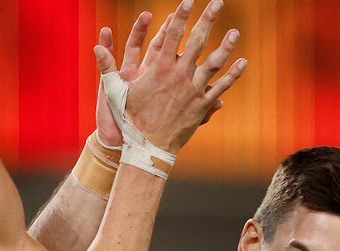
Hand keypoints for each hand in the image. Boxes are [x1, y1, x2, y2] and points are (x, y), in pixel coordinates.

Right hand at [95, 0, 245, 154]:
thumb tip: (96, 46)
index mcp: (159, 68)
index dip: (181, 15)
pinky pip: (220, 87)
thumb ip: (107, 67)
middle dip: (207, 19)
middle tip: (217, 2)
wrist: (147, 147)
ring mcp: (193, 90)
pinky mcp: (201, 105)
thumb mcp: (116, 92)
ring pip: (213, 63)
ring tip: (235, 32)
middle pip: (197, 41)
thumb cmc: (130, 119)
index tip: (189, 0)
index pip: (173, 34)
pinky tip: (243, 63)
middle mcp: (179, 75)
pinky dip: (232, 75)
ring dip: (225, 46)